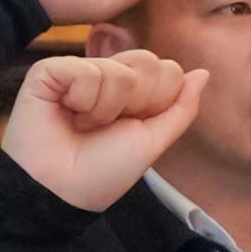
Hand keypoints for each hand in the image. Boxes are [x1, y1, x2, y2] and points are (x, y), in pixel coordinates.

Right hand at [0, 44, 202, 211]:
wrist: (64, 190)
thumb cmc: (106, 170)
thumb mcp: (154, 139)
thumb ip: (181, 106)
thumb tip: (203, 73)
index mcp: (134, 89)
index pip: (168, 69)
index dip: (157, 101)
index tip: (133, 125)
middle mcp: (106, 74)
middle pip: (147, 61)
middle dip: (135, 102)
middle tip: (108, 125)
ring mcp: (76, 70)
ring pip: (117, 70)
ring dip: (105, 109)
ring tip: (83, 125)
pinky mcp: (47, 71)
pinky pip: (83, 70)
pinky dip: (81, 100)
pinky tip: (66, 113)